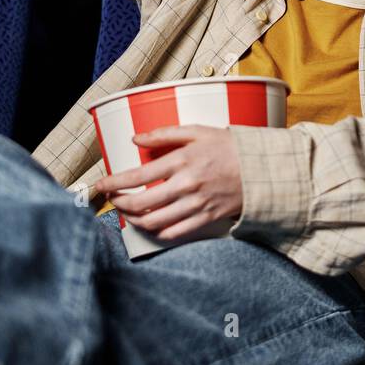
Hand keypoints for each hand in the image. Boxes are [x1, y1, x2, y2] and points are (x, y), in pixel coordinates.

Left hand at [92, 125, 243, 240]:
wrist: (263, 168)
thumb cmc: (230, 147)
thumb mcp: (198, 131)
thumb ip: (164, 134)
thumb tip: (136, 139)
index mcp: (182, 160)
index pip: (137, 176)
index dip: (114, 182)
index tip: (102, 185)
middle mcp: (186, 184)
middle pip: (141, 202)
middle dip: (120, 203)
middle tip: (113, 200)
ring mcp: (196, 204)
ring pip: (154, 221)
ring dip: (135, 220)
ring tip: (128, 213)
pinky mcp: (206, 218)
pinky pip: (175, 232)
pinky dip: (157, 232)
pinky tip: (151, 225)